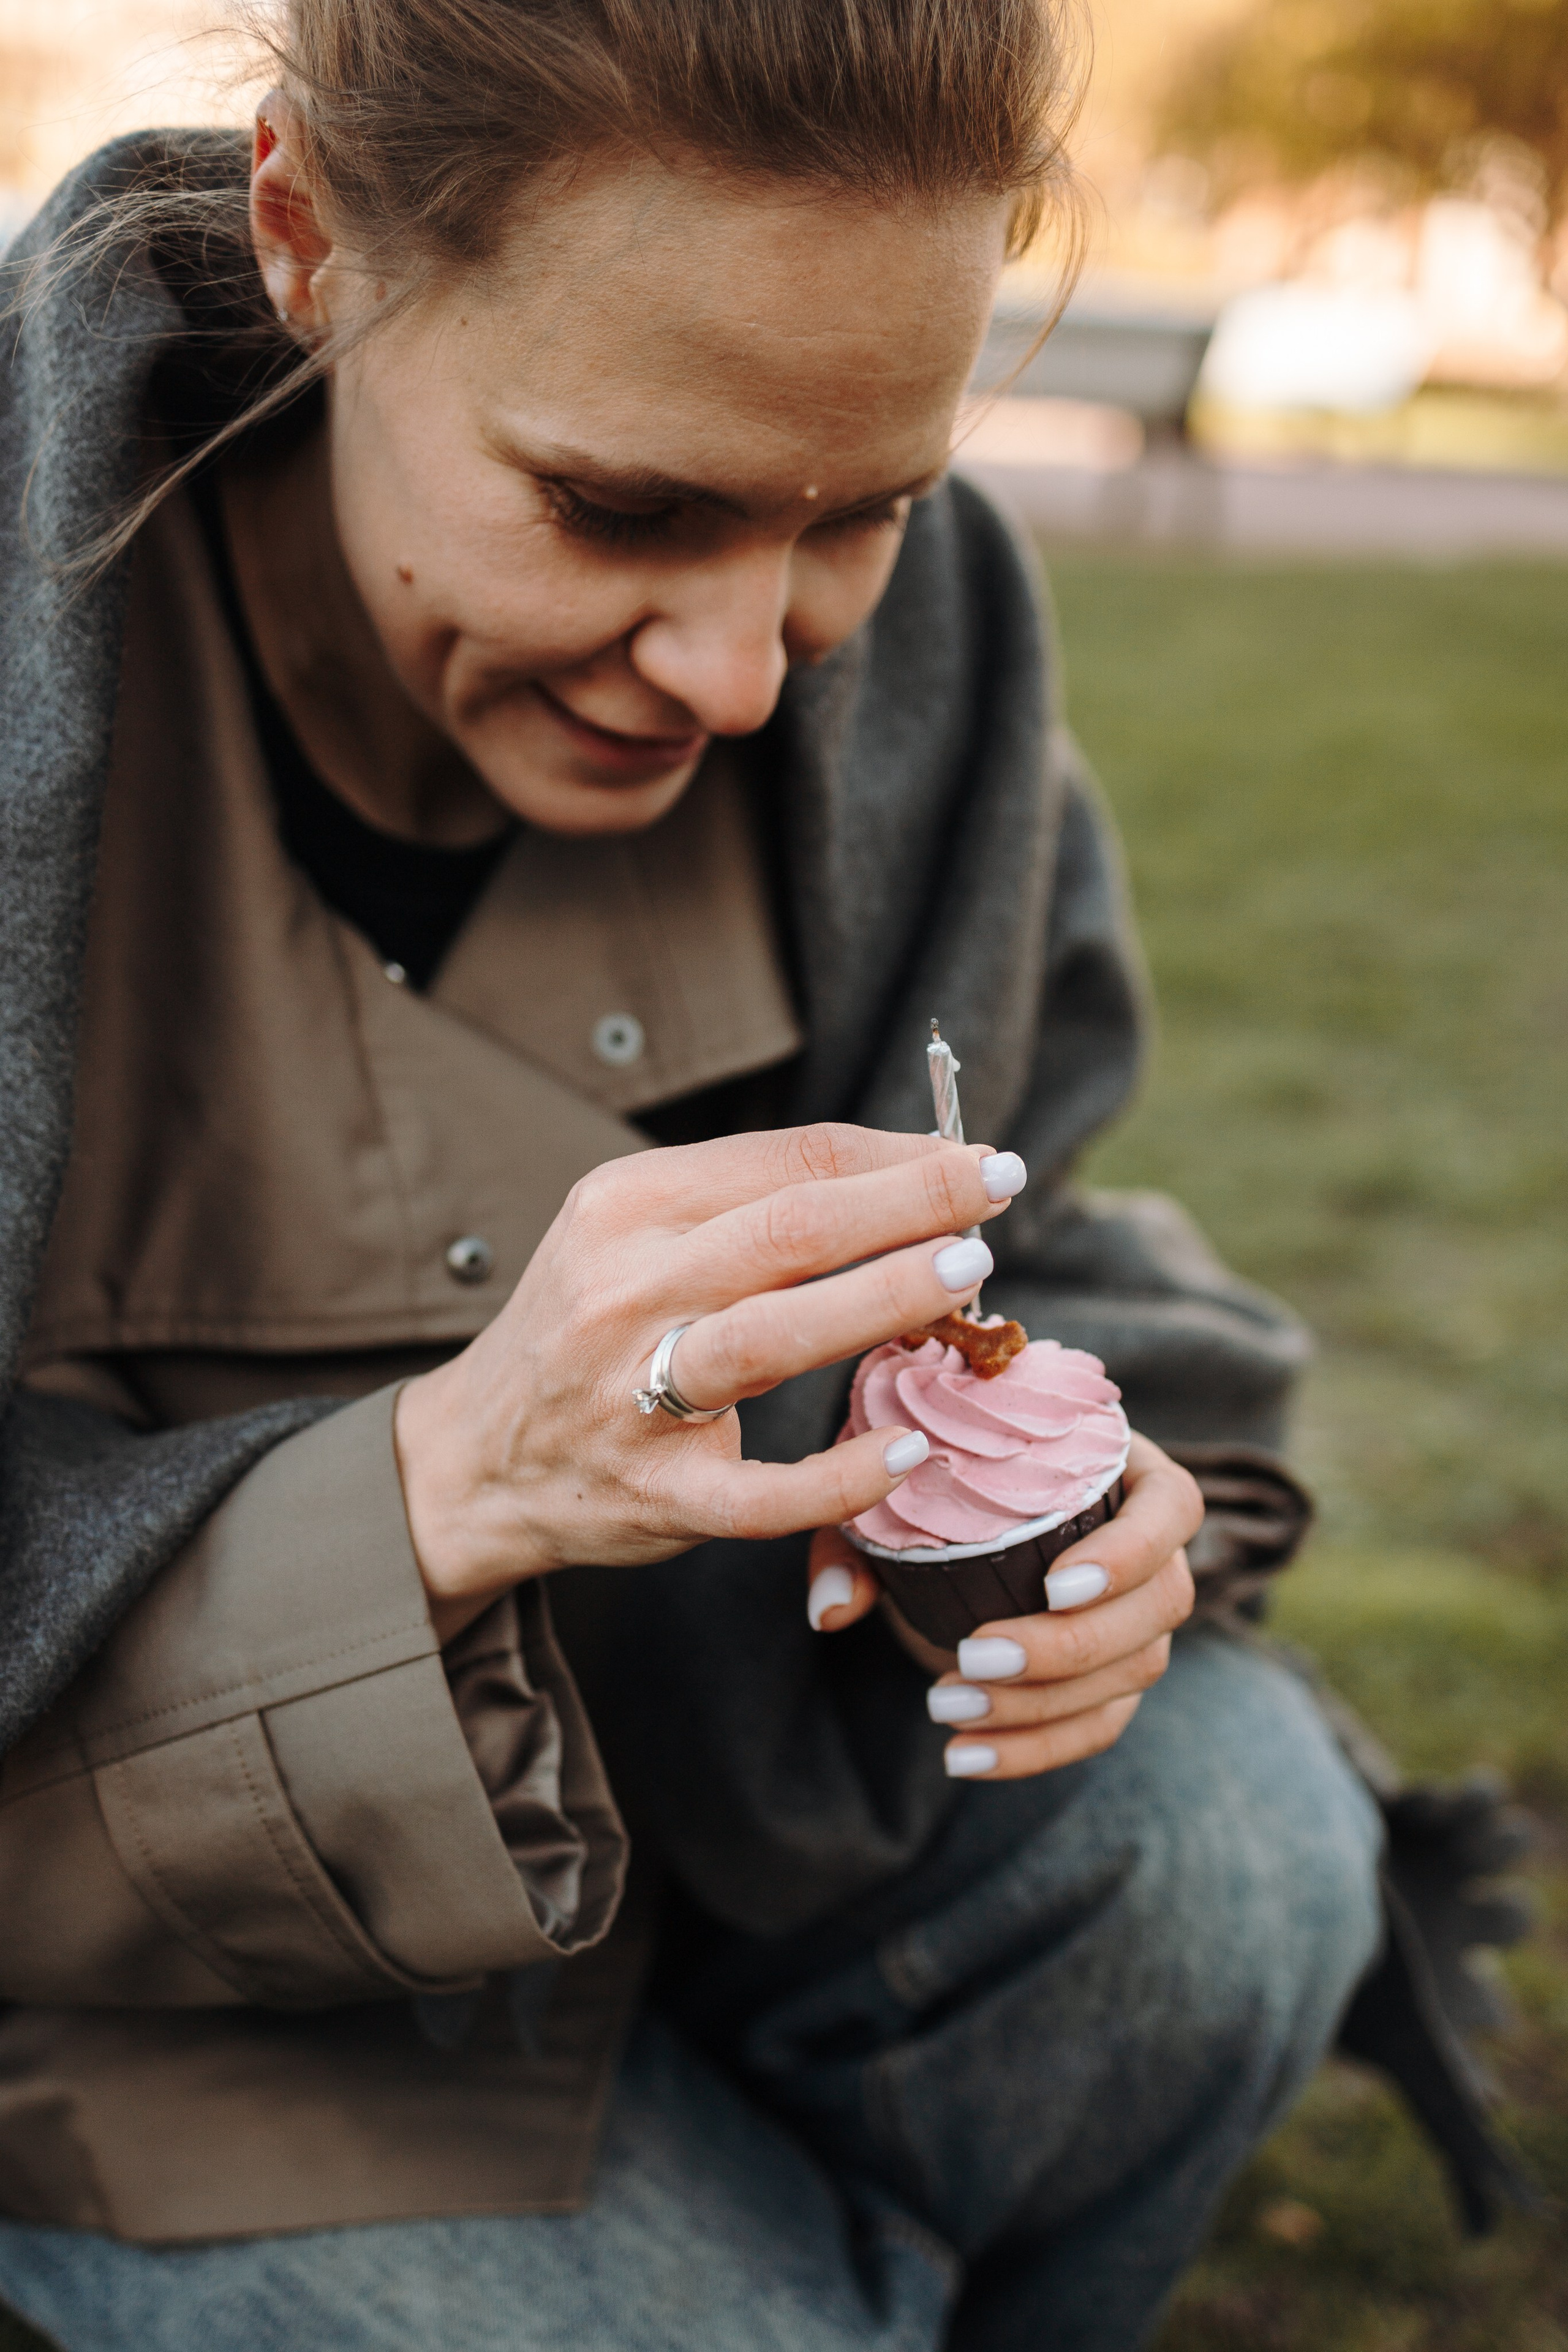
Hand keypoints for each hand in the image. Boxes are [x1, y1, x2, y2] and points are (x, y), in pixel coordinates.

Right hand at [395, 1125, 1027, 1640]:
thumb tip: (907, 1173)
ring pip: (770, 1336)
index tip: (974, 1155)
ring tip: (968, 1274)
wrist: (472, 1459)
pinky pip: (760, 1491)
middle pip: (788, 1228)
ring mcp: (630, 1396)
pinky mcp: (653, 1495)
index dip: (894, 1156)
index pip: (784, 1162)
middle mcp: (621, 1290)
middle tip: (997, 1187)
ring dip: (881, 1299)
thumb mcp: (636, 1238)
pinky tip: (909, 1451)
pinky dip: (839, 1473)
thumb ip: (749, 1205)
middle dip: (908, 1204)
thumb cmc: (589, 1332)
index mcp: (625, 1208)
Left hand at [806, 1432, 1201, 1777]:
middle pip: (1162, 1603)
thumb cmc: (943, 1480)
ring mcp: (1144, 1618)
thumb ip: (860, 1533)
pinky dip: (1036, 1749)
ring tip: (949, 1708)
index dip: (1130, 1550)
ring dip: (1045, 1703)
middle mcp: (1154, 1547)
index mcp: (1127, 1472)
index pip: (1173, 1507)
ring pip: (1136, 1671)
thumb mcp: (895, 1488)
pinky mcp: (1118, 1678)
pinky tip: (965, 1759)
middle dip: (1069, 1644)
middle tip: (971, 1655)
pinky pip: (1102, 1725)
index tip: (1054, 1584)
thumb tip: (831, 1611)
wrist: (960, 1516)